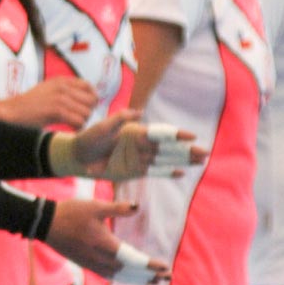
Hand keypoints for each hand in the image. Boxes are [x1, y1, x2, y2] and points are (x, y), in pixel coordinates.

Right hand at [0, 77, 96, 128]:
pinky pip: (79, 121)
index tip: (83, 109)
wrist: (11, 112)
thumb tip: (88, 98)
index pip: (89, 86)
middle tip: (77, 119)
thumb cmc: (29, 106)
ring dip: (82, 122)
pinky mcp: (56, 110)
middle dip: (87, 112)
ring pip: (87, 113)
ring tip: (71, 125)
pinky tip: (69, 129)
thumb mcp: (48, 91)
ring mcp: (59, 97)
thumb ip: (65, 91)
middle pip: (92, 100)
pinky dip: (77, 128)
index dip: (90, 99)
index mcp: (61, 80)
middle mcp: (62, 86)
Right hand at [44, 198, 169, 279]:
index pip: (134, 260)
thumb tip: (137, 206)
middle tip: (166, 277)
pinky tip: (128, 277)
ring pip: (120, 277)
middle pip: (130, 272)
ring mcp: (92, 263)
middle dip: (149, 275)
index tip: (165, 267)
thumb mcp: (95, 206)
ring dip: (137, 279)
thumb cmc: (71, 213)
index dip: (150, 265)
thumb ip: (117, 208)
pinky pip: (109, 276)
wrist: (46, 223)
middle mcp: (100, 258)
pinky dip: (122, 278)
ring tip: (152, 281)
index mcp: (105, 244)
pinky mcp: (86, 264)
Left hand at [61, 113, 206, 180]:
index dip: (176, 135)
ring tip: (200, 161)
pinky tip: (181, 172)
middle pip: (168, 148)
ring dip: (182, 160)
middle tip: (205, 153)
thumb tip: (139, 112)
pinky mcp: (135, 170)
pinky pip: (154, 171)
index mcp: (136, 131)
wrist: (78, 155)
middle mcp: (141, 144)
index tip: (191, 136)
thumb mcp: (104, 127)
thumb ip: (120, 119)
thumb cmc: (90, 138)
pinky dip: (167, 172)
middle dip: (186, 150)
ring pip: (166, 159)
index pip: (160, 133)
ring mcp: (139, 157)